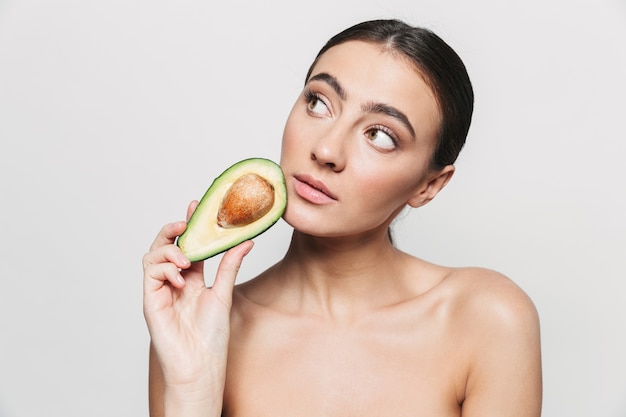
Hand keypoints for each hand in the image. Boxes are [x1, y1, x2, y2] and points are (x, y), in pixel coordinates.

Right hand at [143, 201, 252, 411]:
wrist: (200, 365)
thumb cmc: (211, 336)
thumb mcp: (224, 293)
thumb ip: (229, 266)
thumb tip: (245, 240)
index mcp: (193, 279)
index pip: (189, 245)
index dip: (191, 225)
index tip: (197, 206)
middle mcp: (174, 282)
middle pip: (165, 246)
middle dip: (172, 230)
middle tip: (185, 222)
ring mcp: (160, 290)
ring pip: (152, 256)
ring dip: (168, 250)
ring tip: (186, 259)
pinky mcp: (150, 301)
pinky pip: (149, 274)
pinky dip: (164, 269)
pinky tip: (181, 278)